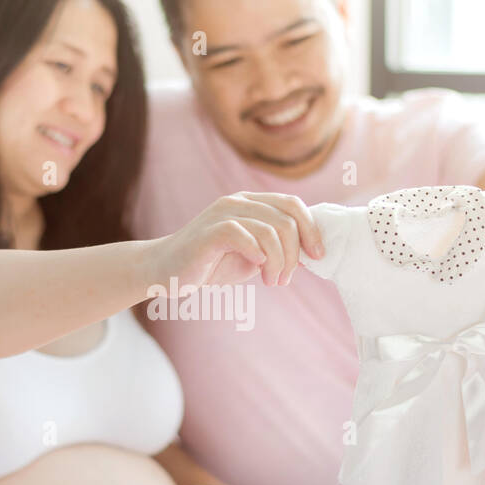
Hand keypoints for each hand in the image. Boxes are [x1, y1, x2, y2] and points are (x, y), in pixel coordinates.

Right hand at [148, 191, 324, 289]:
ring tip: (272, 282)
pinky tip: (256, 269)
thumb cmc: (210, 265)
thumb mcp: (253, 256)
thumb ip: (277, 249)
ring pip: (270, 230)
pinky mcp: (209, 231)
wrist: (165, 272)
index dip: (312, 229)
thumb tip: (311, 253)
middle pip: (287, 219)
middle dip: (295, 254)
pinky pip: (244, 236)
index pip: (293, 205)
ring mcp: (223, 213)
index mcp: (251, 203)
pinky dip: (258, 254)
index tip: (318, 256)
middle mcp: (239, 201)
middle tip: (285, 279)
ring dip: (279, 261)